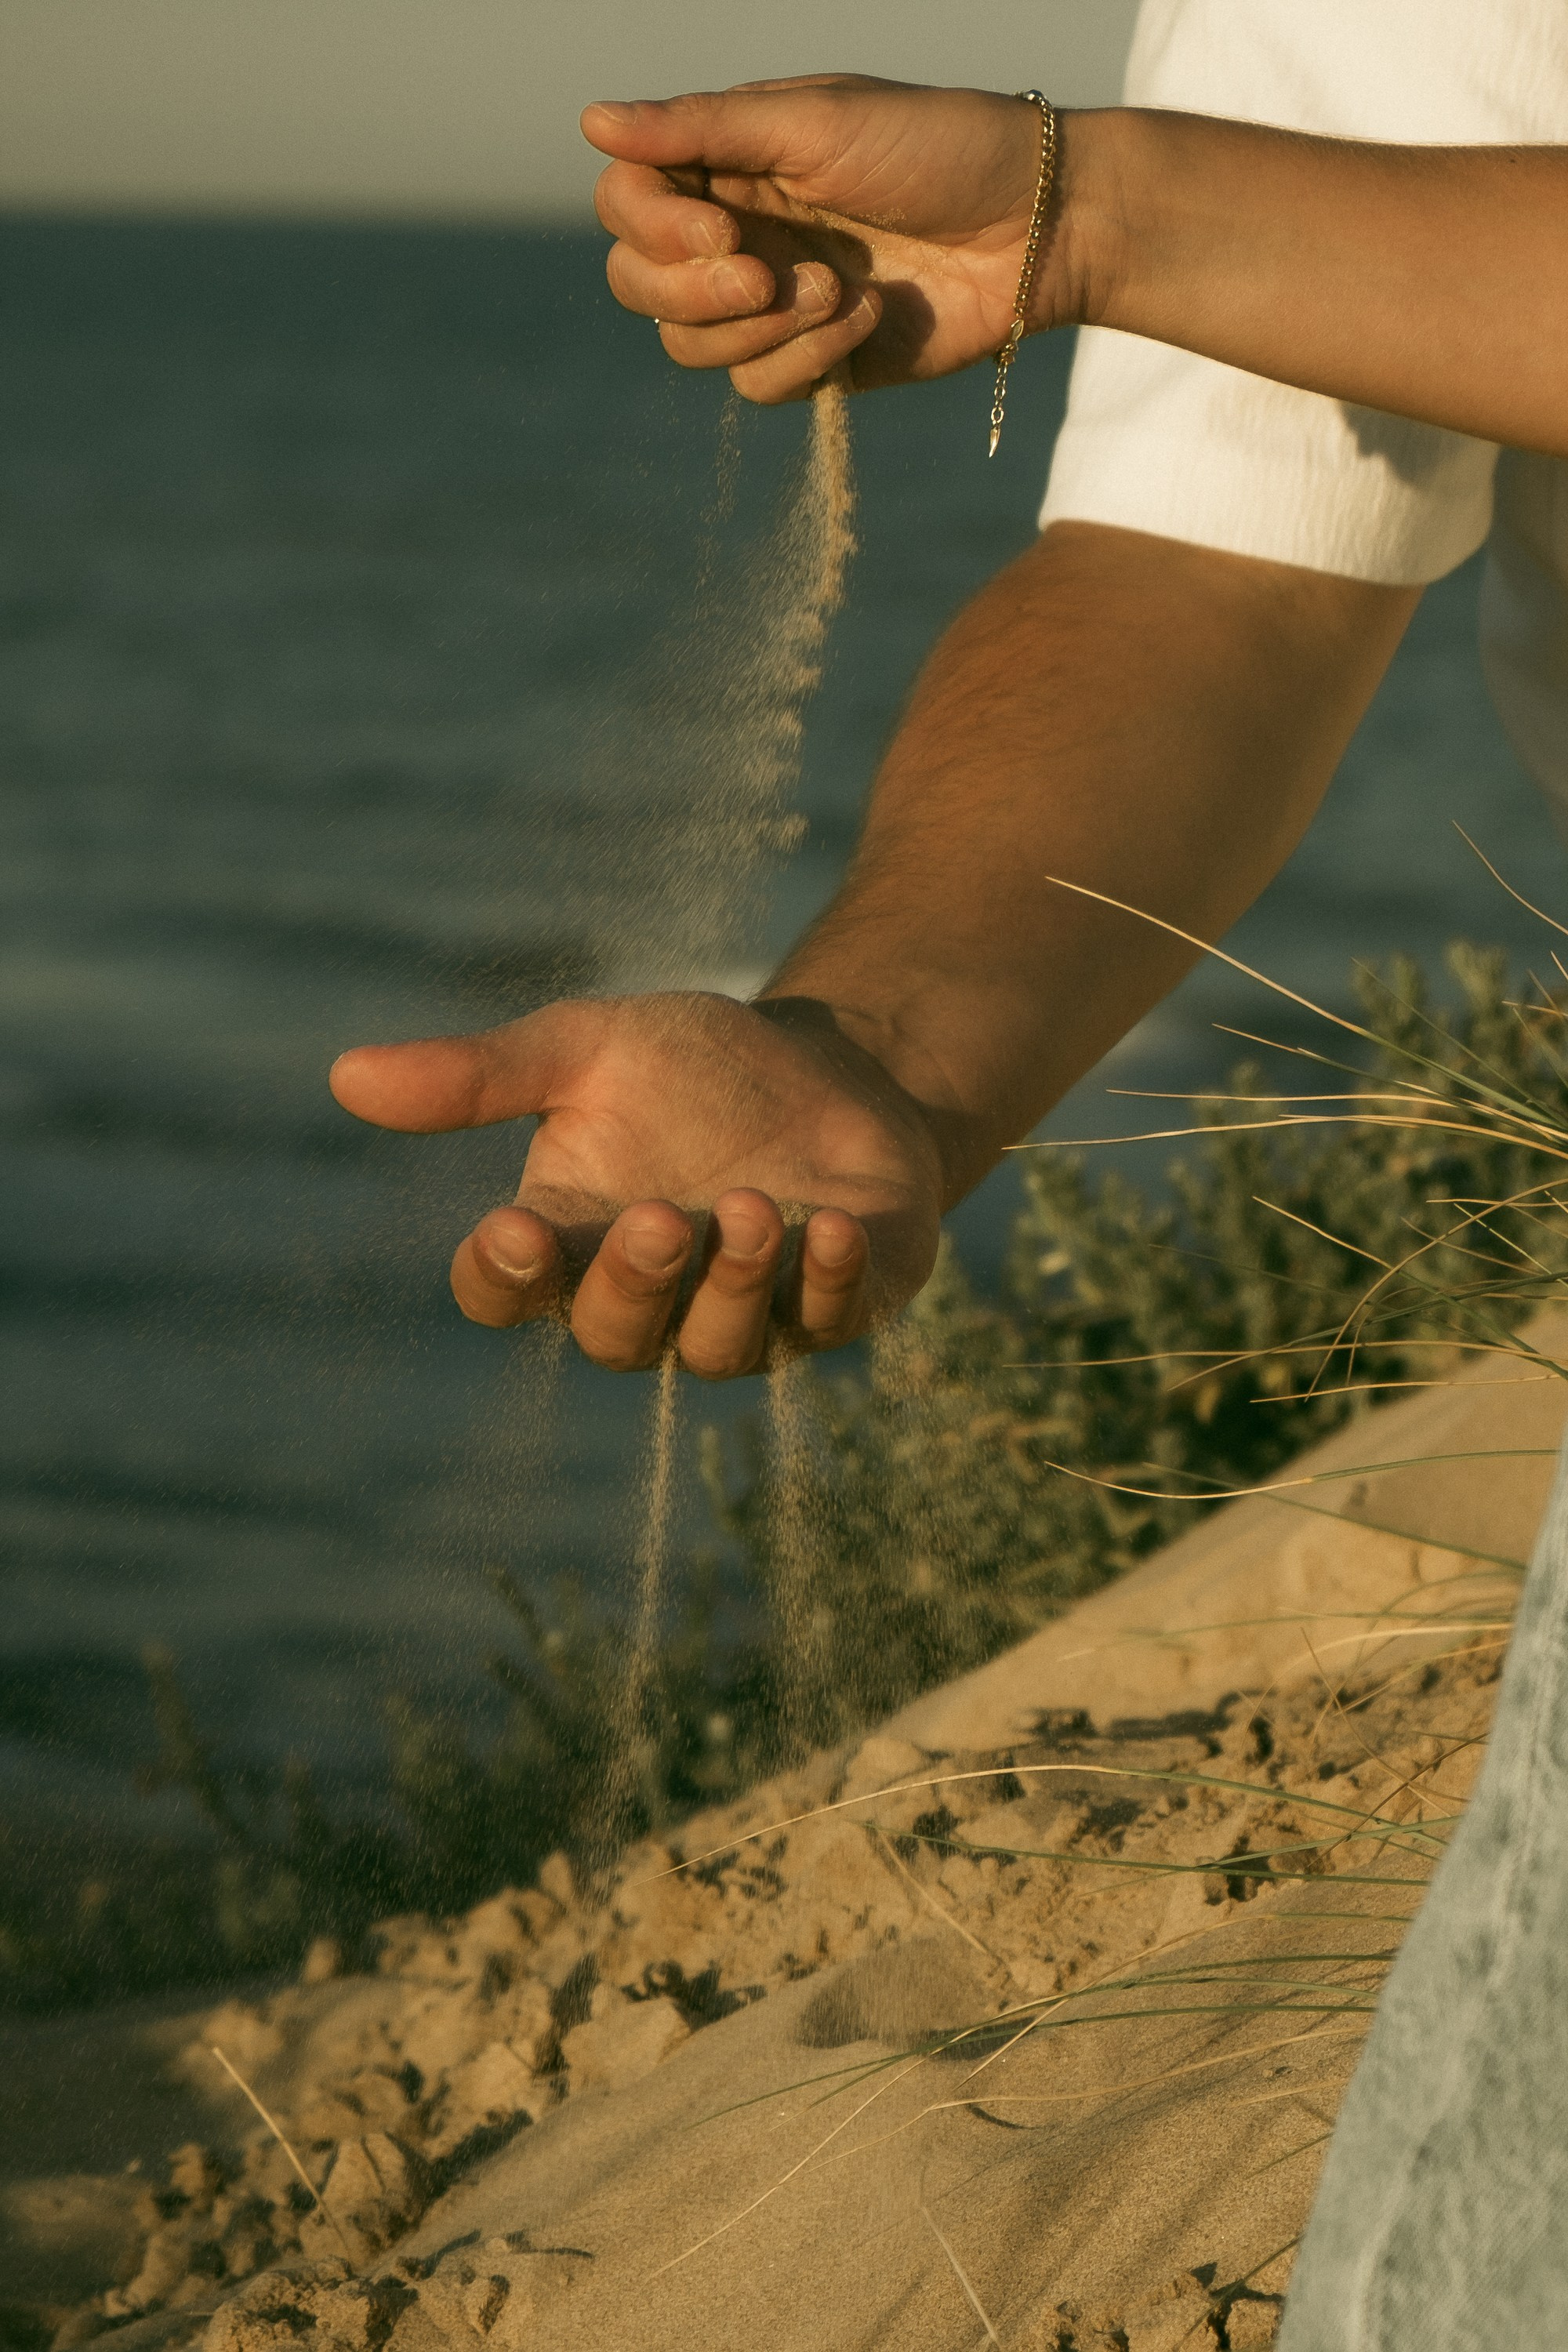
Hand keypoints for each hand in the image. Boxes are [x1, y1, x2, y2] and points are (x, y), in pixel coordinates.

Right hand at [329, 993, 943, 1375]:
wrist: (836, 1064)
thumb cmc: (697, 1066)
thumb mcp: (586, 1049)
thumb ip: (481, 1075)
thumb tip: (345, 1075)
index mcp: (569, 1242)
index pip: (505, 1292)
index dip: (503, 1276)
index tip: (514, 1230)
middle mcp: (647, 1298)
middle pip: (611, 1335)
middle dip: (632, 1283)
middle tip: (659, 1218)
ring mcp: (743, 1316)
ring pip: (718, 1346)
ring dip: (733, 1284)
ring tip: (754, 1207)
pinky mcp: (834, 1308)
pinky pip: (827, 1323)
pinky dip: (830, 1283)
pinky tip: (836, 1229)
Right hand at [581, 75, 1088, 403]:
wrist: (1035, 223)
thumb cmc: (933, 148)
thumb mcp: (813, 123)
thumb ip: (700, 128)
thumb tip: (590, 120)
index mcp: (724, 163)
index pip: (625, 205)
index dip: (653, 229)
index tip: (725, 228)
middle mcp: (733, 233)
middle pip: (639, 286)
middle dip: (695, 290)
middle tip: (766, 272)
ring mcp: (768, 305)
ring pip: (691, 347)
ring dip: (762, 326)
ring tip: (839, 287)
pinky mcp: (811, 363)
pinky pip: (759, 390)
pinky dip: (810, 358)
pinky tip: (869, 315)